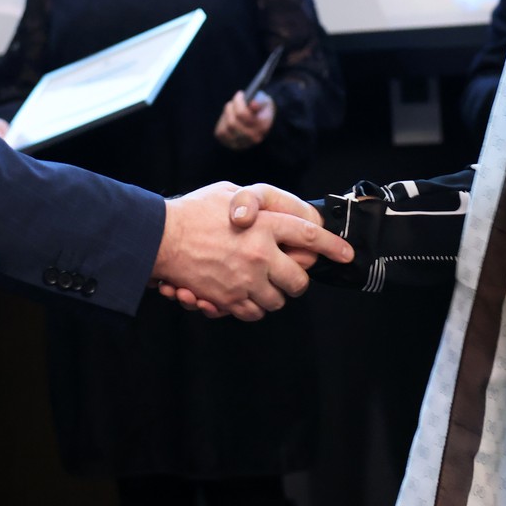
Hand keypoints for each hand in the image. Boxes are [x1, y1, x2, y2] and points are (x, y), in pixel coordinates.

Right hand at [151, 182, 349, 321]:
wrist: (158, 238)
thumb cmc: (192, 212)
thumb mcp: (229, 192)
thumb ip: (258, 204)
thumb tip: (280, 213)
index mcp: (263, 224)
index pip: (310, 236)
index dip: (333, 247)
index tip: (346, 254)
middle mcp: (259, 254)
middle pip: (299, 281)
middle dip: (297, 280)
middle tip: (288, 274)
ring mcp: (245, 280)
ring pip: (277, 300)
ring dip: (273, 294)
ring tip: (260, 283)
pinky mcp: (228, 299)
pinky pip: (253, 312)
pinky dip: (252, 307)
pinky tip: (242, 294)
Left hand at [214, 91, 274, 149]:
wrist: (261, 124)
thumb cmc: (262, 109)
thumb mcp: (264, 102)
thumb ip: (260, 102)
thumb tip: (253, 103)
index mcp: (263, 127)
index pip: (243, 115)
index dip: (238, 102)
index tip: (240, 94)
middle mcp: (253, 138)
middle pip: (232, 123)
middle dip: (231, 108)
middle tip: (233, 101)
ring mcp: (242, 143)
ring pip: (226, 128)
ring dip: (226, 115)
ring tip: (231, 109)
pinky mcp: (232, 144)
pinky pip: (220, 133)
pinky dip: (223, 123)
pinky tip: (228, 118)